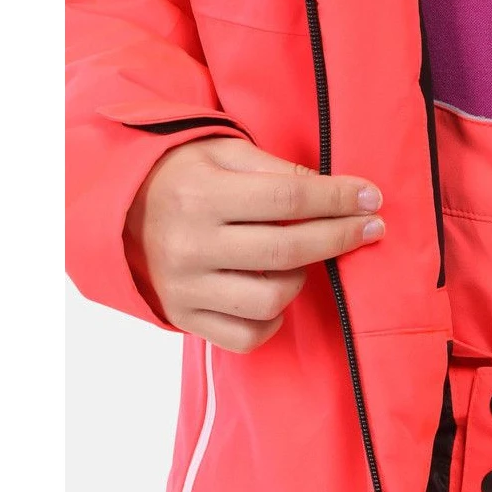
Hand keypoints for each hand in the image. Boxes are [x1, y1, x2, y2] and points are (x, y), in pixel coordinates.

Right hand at [124, 136, 384, 351]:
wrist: (119, 211)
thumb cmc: (184, 176)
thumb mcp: (224, 154)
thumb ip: (278, 170)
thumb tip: (339, 193)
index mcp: (199, 195)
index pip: (288, 198)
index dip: (338, 199)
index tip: (371, 198)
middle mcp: (189, 245)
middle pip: (288, 251)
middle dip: (340, 238)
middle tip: (370, 228)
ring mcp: (185, 288)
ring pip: (271, 301)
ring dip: (300, 280)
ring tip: (300, 259)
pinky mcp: (185, 318)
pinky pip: (248, 336)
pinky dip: (272, 320)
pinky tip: (275, 293)